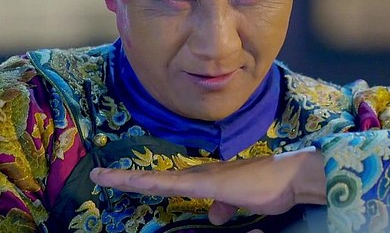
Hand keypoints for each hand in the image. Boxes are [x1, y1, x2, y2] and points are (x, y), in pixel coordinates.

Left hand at [89, 146, 326, 224]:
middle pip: (157, 179)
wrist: (290, 178)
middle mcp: (202, 175)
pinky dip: (151, 183)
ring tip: (104, 178)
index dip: (146, 181)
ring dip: (131, 180)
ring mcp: (203, 178)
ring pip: (158, 180)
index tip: (122, 180)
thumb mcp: (243, 203)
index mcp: (209, 181)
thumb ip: (225, 207)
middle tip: (99, 175)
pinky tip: (133, 183)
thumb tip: (215, 215)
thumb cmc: (271, 188)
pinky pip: (172, 185)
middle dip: (128, 178)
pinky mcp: (208, 183)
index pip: (171, 182)